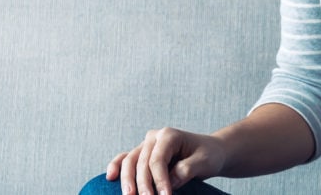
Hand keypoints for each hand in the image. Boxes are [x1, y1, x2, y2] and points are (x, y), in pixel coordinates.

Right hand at [106, 127, 226, 194]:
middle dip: (143, 184)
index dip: (159, 180)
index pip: (157, 160)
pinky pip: (125, 159)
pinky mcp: (142, 154)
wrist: (210, 152)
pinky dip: (117, 166)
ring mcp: (146, 145)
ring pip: (129, 161)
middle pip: (141, 162)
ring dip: (127, 180)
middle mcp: (154, 137)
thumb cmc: (208, 156)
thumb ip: (186, 170)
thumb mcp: (204, 162)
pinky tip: (110, 177)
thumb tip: (169, 182)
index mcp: (169, 135)